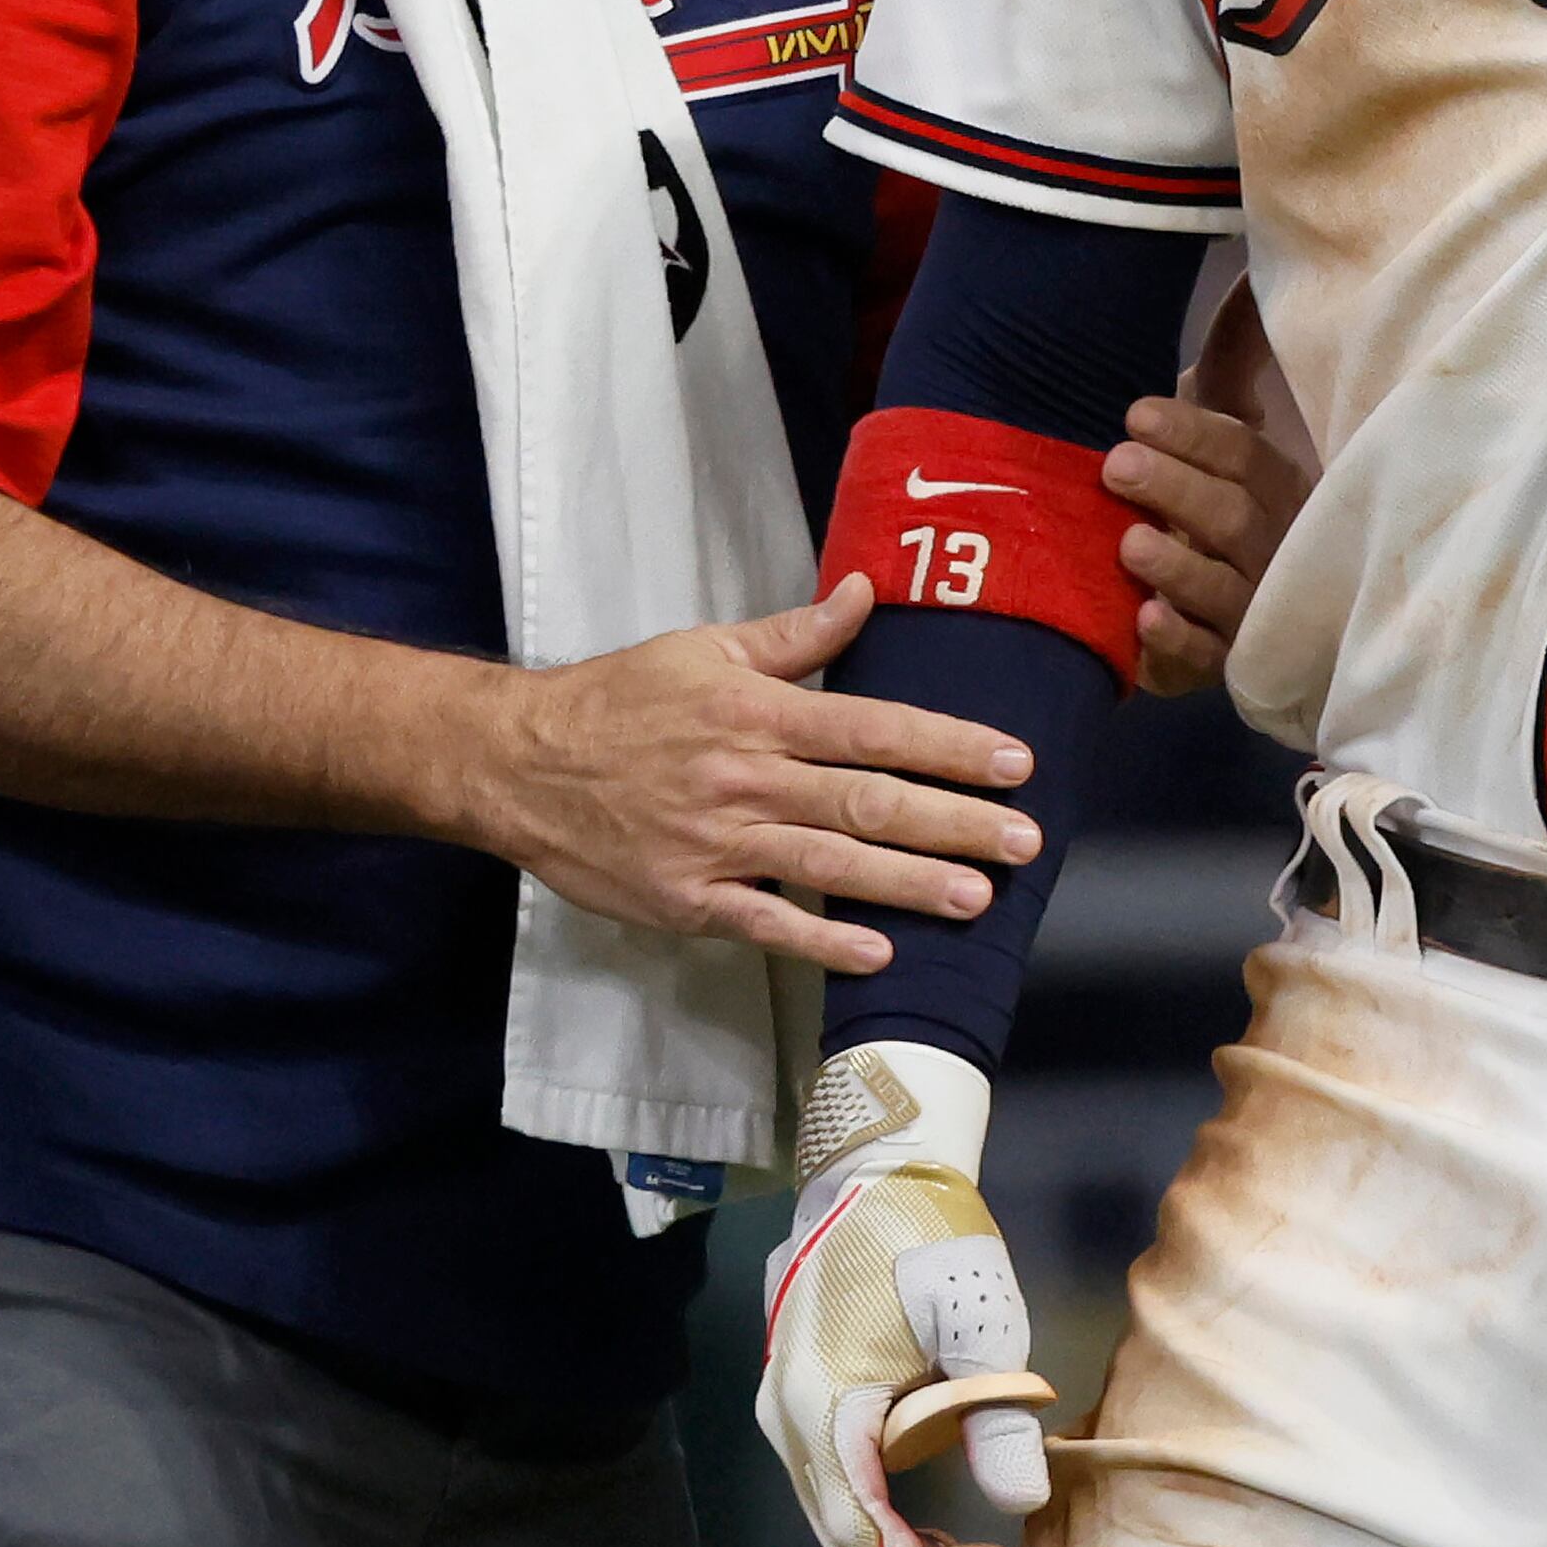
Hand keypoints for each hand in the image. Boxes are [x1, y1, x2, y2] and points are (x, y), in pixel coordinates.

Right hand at [471, 577, 1039, 974]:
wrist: (519, 762)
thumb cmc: (619, 700)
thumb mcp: (705, 649)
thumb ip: (794, 634)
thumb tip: (867, 592)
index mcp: (758, 712)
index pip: (875, 727)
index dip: (949, 745)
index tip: (1014, 762)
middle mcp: (747, 777)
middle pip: (868, 800)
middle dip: (955, 821)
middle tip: (1026, 839)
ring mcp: (717, 844)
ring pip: (829, 863)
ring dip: (909, 883)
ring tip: (979, 897)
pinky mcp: (685, 899)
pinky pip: (764, 923)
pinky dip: (821, 940)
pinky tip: (877, 953)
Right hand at [757, 1041, 1053, 1546]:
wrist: (873, 1166)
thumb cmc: (930, 1231)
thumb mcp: (978, 1317)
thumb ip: (996, 1411)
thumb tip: (1022, 1503)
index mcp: (825, 1401)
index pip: (862, 1529)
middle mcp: (789, 1417)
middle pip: (843, 1538)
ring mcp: (786, 1409)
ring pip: (836, 1516)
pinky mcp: (802, 1399)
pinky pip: (834, 1483)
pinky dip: (881, 1516)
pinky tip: (936, 1523)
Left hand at [1108, 274, 1314, 695]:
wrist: (1261, 608)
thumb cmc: (1224, 498)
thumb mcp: (1230, 432)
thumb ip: (1234, 362)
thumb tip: (1252, 270)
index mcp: (1275, 483)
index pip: (1242, 452)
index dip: (1192, 433)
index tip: (1134, 413)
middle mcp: (1274, 544)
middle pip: (1233, 515)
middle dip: (1176, 488)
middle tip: (1116, 466)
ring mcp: (1255, 608)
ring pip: (1224, 589)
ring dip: (1177, 566)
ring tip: (1129, 543)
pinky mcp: (1228, 664)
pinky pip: (1209, 659)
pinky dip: (1178, 643)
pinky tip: (1142, 622)